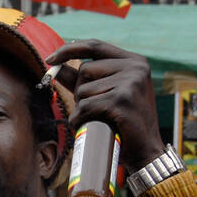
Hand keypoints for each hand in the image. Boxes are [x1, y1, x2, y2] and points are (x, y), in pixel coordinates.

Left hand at [44, 39, 164, 172]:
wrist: (146, 151)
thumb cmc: (124, 123)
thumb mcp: (106, 95)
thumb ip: (84, 80)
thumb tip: (56, 67)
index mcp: (134, 61)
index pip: (95, 46)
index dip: (69, 50)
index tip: (50, 59)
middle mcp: (135, 67)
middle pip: (85, 69)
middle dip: (80, 91)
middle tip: (96, 110)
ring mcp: (130, 82)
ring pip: (84, 90)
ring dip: (82, 108)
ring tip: (100, 119)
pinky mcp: (122, 100)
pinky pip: (86, 106)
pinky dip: (81, 119)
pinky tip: (91, 127)